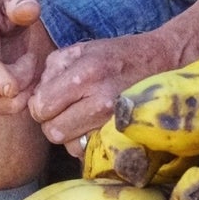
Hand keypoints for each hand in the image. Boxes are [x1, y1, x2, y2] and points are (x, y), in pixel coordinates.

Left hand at [28, 33, 170, 156]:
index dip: (40, 105)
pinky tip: (94, 126)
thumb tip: (35, 96)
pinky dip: (87, 142)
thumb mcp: (82, 49)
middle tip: (65, 110)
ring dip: (70, 135)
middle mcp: (99, 99)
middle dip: (53, 122)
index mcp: (85, 73)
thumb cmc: (118, 54)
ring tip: (82, 117)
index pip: (41, 107)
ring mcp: (113, 120)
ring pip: (69, 146)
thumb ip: (53, 68)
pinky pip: (90, 151)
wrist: (163, 60)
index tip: (51, 99)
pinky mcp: (124, 134)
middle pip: (53, 131)